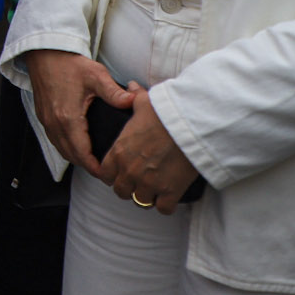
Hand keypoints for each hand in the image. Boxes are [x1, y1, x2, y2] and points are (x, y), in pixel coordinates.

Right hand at [21, 48, 133, 177]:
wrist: (44, 53)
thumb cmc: (69, 63)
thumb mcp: (96, 75)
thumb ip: (115, 92)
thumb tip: (134, 102)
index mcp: (68, 118)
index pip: (82, 154)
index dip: (96, 168)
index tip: (109, 174)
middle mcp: (54, 123)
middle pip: (72, 156)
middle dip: (89, 167)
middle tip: (108, 172)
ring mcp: (46, 121)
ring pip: (62, 150)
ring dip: (77, 158)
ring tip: (96, 162)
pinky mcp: (43, 117)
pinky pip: (56, 141)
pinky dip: (68, 148)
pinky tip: (80, 145)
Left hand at [98, 84, 200, 212]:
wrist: (190, 126)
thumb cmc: (164, 112)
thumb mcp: (144, 102)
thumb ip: (132, 97)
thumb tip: (130, 86)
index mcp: (118, 152)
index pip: (104, 174)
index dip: (111, 174)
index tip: (120, 172)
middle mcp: (130, 171)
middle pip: (120, 191)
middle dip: (128, 188)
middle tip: (138, 182)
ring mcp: (149, 183)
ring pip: (140, 201)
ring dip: (146, 197)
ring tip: (154, 190)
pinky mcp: (170, 192)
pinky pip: (162, 208)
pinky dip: (165, 205)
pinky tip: (169, 197)